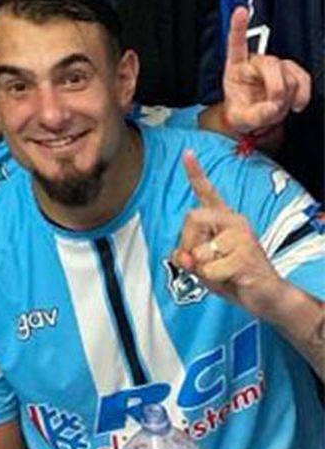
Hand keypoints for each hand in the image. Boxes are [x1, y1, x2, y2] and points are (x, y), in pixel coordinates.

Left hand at [172, 149, 280, 311]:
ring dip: (202, 268)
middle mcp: (235, 222)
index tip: (187, 153)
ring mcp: (242, 237)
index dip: (195, 173)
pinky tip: (231, 278)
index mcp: (224, 219)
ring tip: (221, 272)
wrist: (266, 296)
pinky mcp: (246, 255)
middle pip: (192, 218)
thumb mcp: (202, 267)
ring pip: (199, 249)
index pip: (207, 193)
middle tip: (199, 261)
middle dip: (187, 242)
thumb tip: (181, 255)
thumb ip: (187, 257)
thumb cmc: (232, 277)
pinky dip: (213, 279)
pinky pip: (210, 268)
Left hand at [221, 5, 310, 135]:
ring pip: (289, 72)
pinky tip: (296, 104)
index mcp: (236, 68)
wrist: (254, 119)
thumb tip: (272, 107)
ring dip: (288, 95)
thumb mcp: (241, 120)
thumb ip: (255, 115)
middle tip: (274, 105)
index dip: (239, 27)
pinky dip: (303, 93)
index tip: (240, 11)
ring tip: (278, 106)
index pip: (236, 44)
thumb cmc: (243, 113)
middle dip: (276, 88)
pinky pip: (303, 77)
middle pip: (271, 64)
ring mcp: (275, 65)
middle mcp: (255, 62)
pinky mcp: (290, 71)